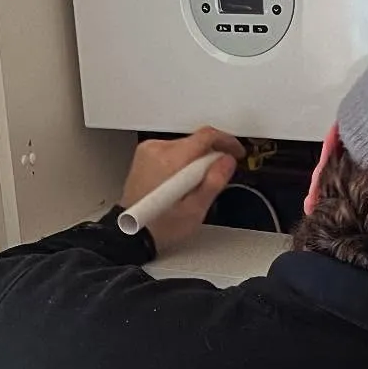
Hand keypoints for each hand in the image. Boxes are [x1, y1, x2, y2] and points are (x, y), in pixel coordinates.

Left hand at [122, 127, 244, 252]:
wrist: (131, 232)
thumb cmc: (159, 227)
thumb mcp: (195, 210)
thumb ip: (214, 182)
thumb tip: (228, 161)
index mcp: (171, 160)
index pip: (206, 136)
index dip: (227, 142)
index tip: (236, 152)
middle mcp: (157, 150)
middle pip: (196, 141)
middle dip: (211, 156)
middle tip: (215, 179)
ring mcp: (148, 151)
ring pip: (185, 146)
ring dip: (196, 161)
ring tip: (194, 187)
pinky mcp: (144, 156)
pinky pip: (172, 151)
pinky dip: (182, 163)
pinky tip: (181, 184)